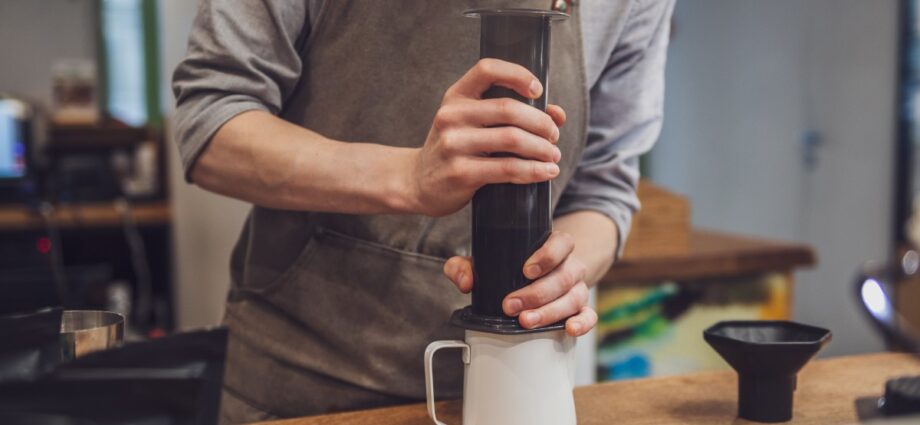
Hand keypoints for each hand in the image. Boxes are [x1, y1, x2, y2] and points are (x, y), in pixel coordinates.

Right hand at [404, 58, 566, 216]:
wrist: (417, 183)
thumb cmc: (454, 150)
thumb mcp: (472, 124)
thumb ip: (510, 115)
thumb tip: (557, 114)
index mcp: (456, 96)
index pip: (487, 69)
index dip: (517, 74)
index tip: (538, 91)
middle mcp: (452, 115)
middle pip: (509, 109)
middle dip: (542, 123)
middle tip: (553, 136)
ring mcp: (454, 144)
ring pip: (512, 139)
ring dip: (542, 148)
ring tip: (553, 157)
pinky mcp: (460, 172)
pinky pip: (507, 169)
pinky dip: (533, 171)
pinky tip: (545, 173)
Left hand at [443, 231, 597, 336]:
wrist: (540, 274)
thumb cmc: (513, 266)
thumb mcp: (489, 259)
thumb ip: (466, 265)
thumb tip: (464, 281)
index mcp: (555, 246)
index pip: (562, 243)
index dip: (547, 256)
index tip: (526, 270)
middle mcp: (570, 265)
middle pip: (563, 277)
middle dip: (536, 294)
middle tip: (511, 305)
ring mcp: (577, 288)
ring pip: (574, 298)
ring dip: (549, 312)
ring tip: (525, 321)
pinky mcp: (580, 308)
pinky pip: (589, 315)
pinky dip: (582, 323)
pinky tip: (569, 329)